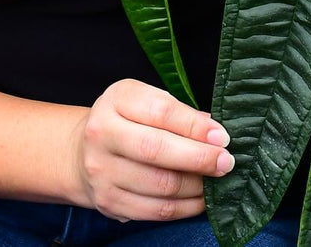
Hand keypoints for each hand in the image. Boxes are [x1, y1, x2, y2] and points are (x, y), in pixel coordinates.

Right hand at [68, 78, 232, 221]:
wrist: (84, 151)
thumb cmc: (128, 120)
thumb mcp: (147, 101)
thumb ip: (178, 112)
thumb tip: (214, 132)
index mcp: (117, 100)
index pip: (161, 112)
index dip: (195, 126)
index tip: (223, 136)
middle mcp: (102, 134)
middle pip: (157, 150)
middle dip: (199, 158)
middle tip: (226, 162)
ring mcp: (102, 171)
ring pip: (159, 185)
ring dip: (196, 185)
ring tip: (217, 180)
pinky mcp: (108, 202)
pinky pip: (154, 210)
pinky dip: (184, 207)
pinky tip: (201, 198)